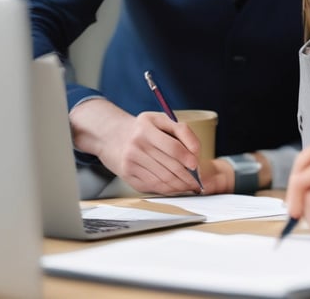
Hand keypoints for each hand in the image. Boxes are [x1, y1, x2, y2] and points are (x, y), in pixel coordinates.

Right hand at [69, 98, 203, 195]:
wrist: (111, 136)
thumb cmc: (142, 128)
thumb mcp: (160, 120)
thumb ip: (181, 130)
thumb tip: (196, 151)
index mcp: (146, 128)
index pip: (173, 147)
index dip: (187, 157)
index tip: (196, 164)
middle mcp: (136, 145)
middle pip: (169, 167)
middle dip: (187, 177)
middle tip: (198, 181)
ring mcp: (131, 162)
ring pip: (162, 179)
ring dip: (180, 186)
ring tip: (190, 186)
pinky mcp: (128, 175)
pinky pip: (153, 186)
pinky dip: (168, 189)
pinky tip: (176, 188)